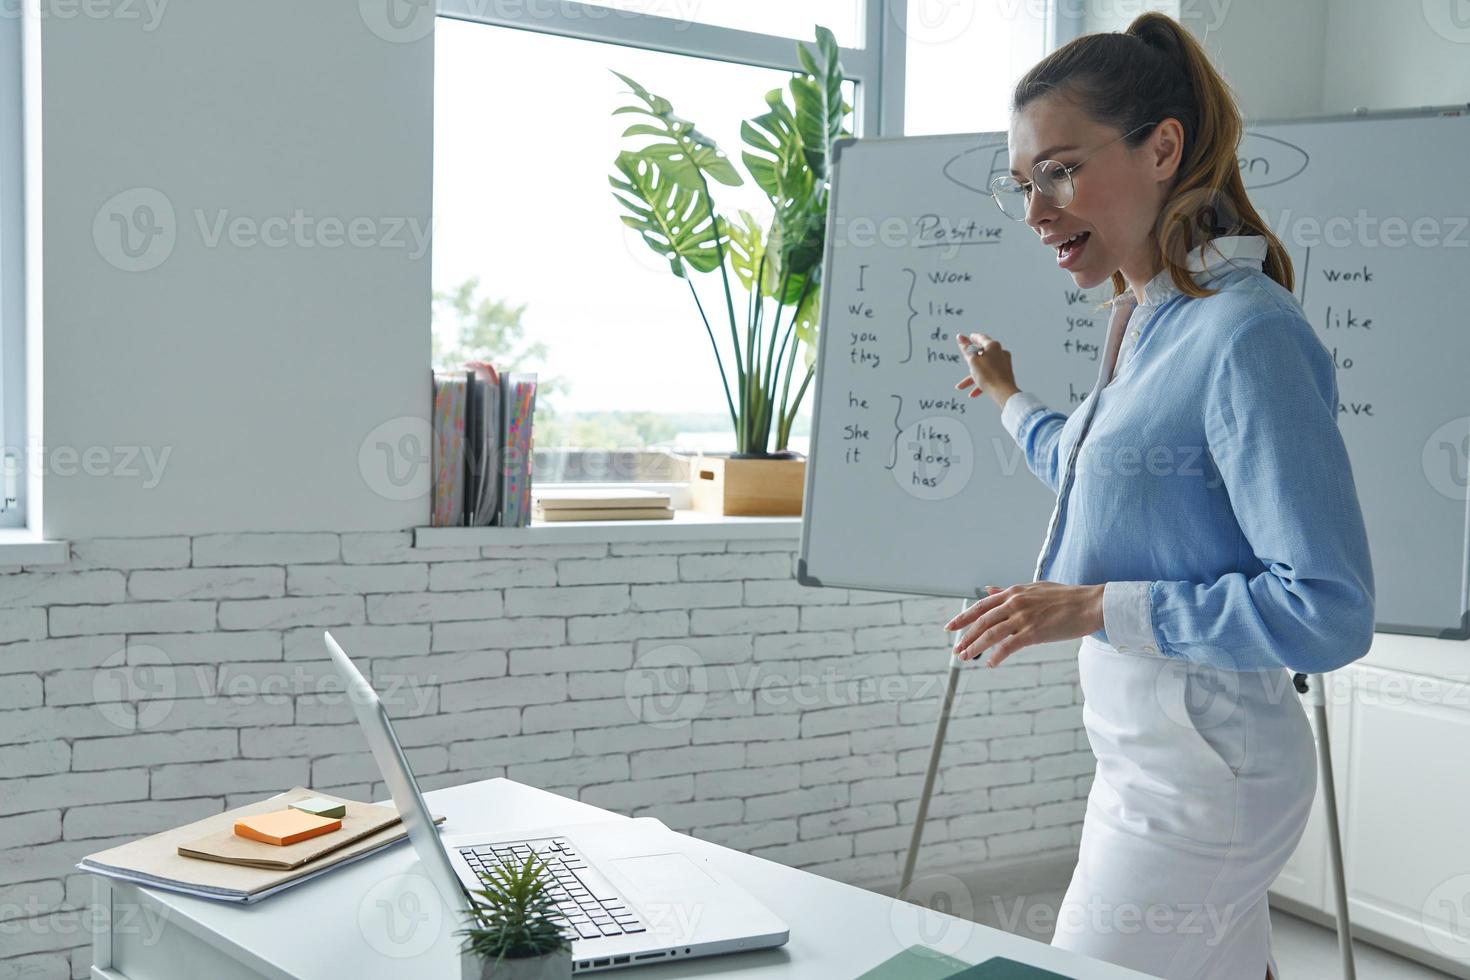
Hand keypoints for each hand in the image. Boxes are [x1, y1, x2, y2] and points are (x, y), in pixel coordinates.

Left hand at [945, 582, 1105, 666]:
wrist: (1091, 604)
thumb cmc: (1066, 597)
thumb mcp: (1034, 588)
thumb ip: (1009, 591)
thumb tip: (988, 589)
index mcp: (1014, 592)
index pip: (981, 606)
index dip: (963, 617)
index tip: (950, 627)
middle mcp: (1015, 603)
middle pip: (982, 621)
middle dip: (965, 636)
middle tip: (956, 650)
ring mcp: (1024, 617)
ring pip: (990, 634)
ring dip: (975, 647)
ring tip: (966, 658)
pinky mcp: (1034, 632)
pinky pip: (1009, 646)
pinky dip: (997, 656)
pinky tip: (991, 663)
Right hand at [954, 331, 1018, 407]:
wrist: (1003, 392)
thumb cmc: (987, 375)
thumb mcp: (972, 360)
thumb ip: (965, 348)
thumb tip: (959, 336)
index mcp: (993, 346)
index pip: (981, 338)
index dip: (972, 338)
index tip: (967, 338)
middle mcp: (1000, 352)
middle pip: (982, 354)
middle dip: (970, 362)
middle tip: (965, 359)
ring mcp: (1003, 364)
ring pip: (984, 367)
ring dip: (972, 377)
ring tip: (960, 387)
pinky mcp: (1005, 374)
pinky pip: (990, 375)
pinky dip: (981, 382)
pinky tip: (973, 394)